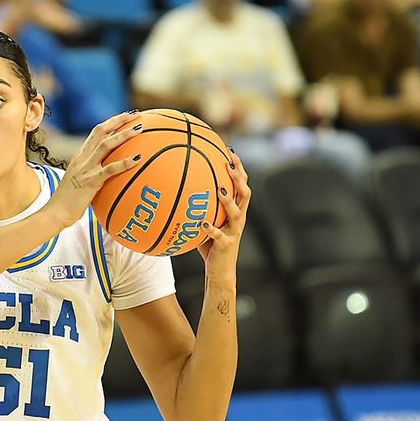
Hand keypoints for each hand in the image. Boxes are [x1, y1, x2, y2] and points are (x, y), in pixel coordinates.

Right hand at [45, 111, 144, 227]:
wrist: (55, 213)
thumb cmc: (68, 202)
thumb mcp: (78, 182)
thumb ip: (90, 173)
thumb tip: (107, 174)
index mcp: (80, 157)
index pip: (96, 133)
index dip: (111, 122)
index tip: (126, 116)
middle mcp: (82, 159)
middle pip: (100, 131)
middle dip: (118, 120)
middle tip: (136, 114)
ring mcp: (86, 169)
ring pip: (106, 145)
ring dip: (123, 135)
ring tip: (139, 129)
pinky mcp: (90, 182)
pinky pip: (110, 169)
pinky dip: (124, 163)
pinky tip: (138, 159)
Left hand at [196, 147, 248, 286]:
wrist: (220, 270)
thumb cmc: (209, 244)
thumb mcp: (203, 221)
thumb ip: (196, 206)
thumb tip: (174, 188)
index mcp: (235, 210)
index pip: (241, 184)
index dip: (238, 167)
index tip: (229, 149)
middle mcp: (238, 218)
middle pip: (245, 193)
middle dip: (239, 177)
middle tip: (229, 163)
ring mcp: (234, 231)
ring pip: (237, 212)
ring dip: (229, 200)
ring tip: (220, 189)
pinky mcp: (227, 245)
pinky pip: (219, 236)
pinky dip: (211, 229)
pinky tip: (202, 223)